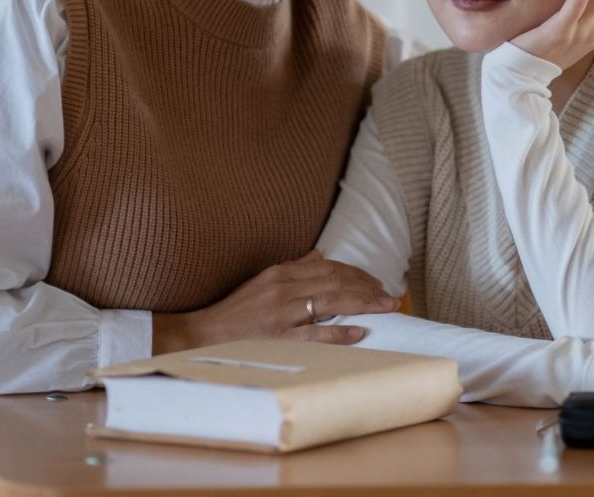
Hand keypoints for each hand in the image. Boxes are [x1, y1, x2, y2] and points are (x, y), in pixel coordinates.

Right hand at [152, 250, 399, 352]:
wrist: (203, 334)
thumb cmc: (236, 311)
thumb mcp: (263, 281)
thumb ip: (293, 268)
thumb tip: (320, 256)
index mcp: (281, 273)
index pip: (329, 269)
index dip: (357, 274)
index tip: (376, 282)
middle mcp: (284, 289)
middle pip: (335, 283)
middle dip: (367, 288)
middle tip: (390, 296)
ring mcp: (281, 313)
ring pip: (330, 302)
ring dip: (362, 304)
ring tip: (385, 307)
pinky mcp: (278, 337)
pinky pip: (313, 335)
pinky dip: (338, 333)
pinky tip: (359, 332)